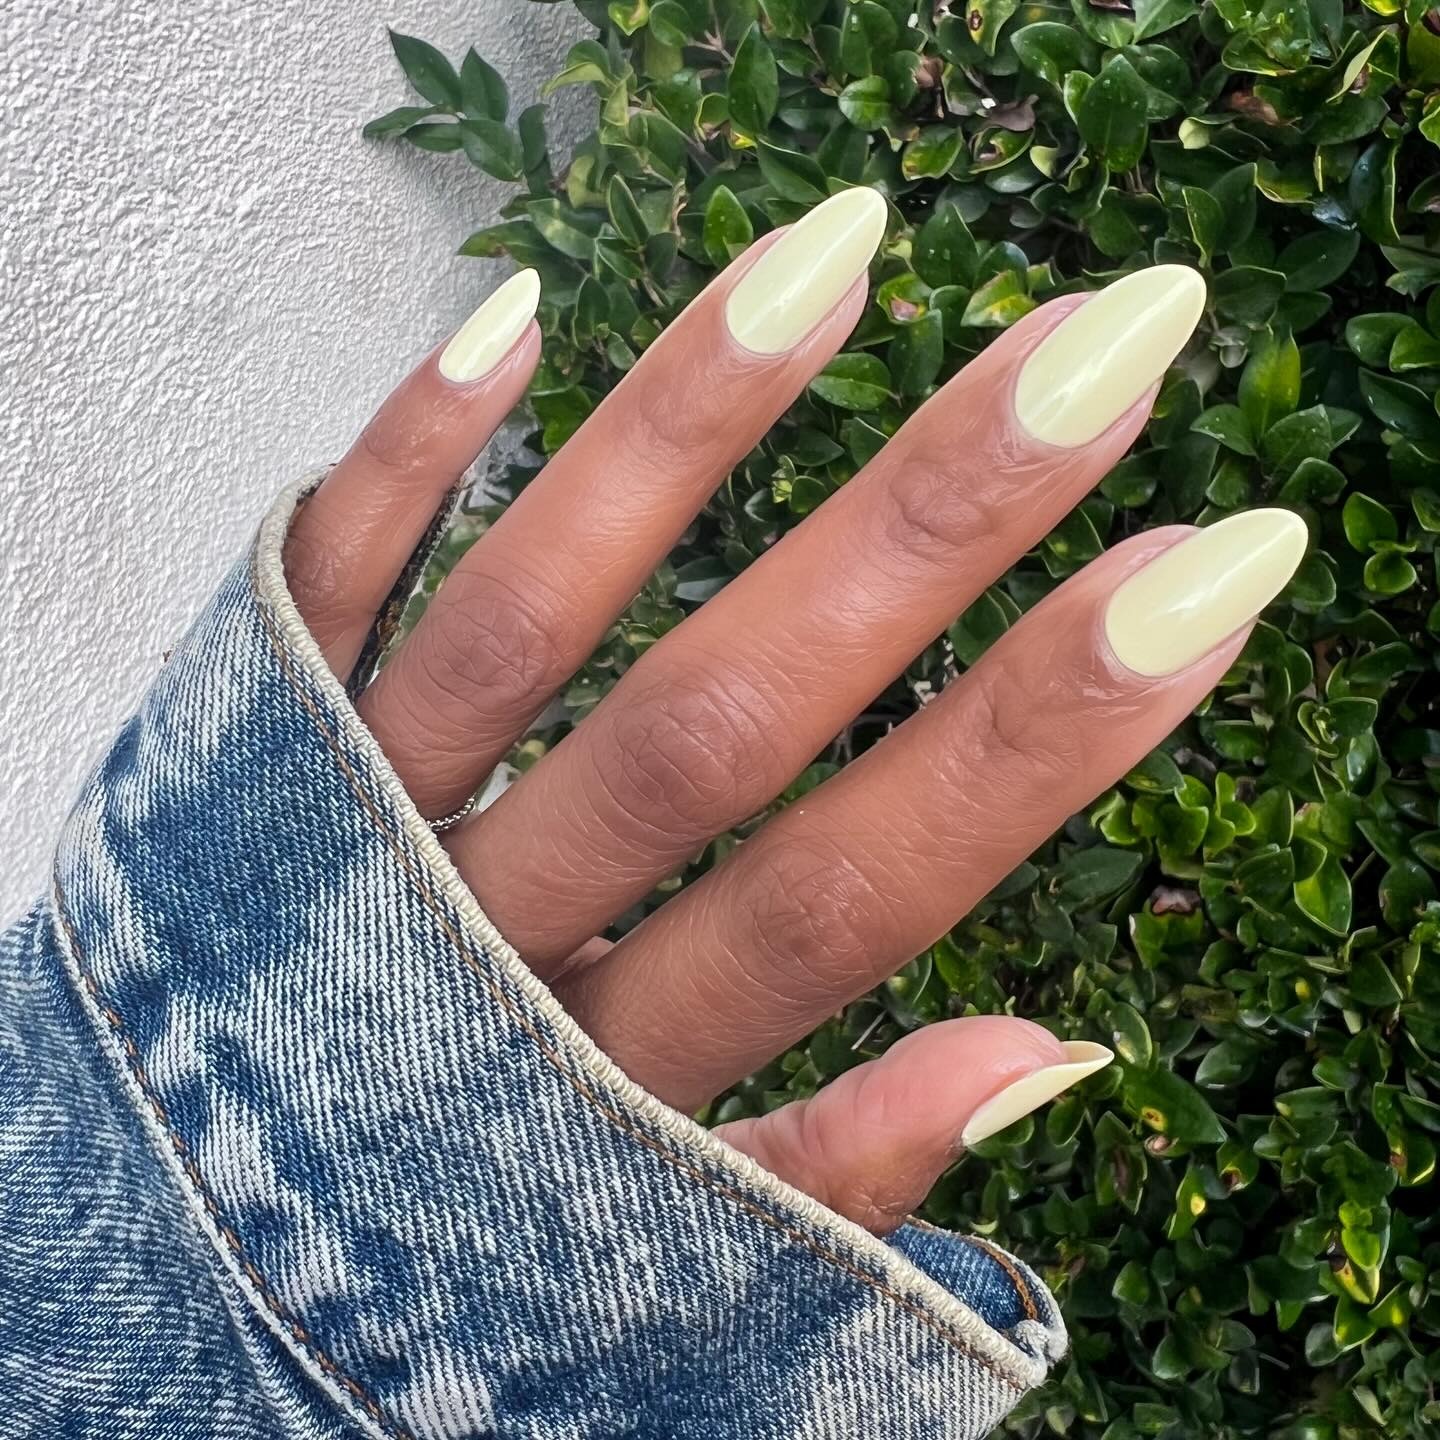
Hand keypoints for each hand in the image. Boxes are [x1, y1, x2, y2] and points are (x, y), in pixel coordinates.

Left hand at [283, 188, 1305, 1235]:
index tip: (1210, 572)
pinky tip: (514, 316)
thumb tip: (1056, 1055)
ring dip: (686, 428)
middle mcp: (474, 942)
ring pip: (531, 615)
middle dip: (924, 534)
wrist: (185, 1226)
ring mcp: (343, 825)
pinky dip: (405, 459)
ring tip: (841, 252)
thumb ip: (833, 1165)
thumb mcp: (645, 1253)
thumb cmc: (442, 1214)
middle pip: (719, 720)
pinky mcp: (240, 745)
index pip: (854, 893)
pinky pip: (320, 587)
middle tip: (1101, 346)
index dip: (1035, 740)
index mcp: (604, 1083)